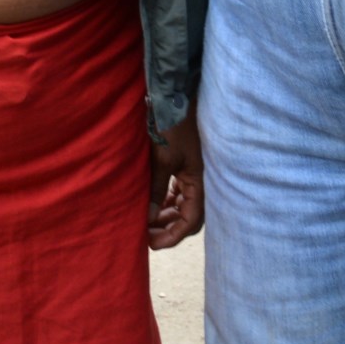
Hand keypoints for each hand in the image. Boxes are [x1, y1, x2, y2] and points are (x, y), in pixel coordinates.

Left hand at [148, 112, 203, 249]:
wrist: (174, 99)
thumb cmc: (172, 127)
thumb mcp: (162, 160)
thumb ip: (156, 190)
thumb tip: (149, 218)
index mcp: (199, 183)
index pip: (190, 222)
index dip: (172, 237)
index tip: (151, 244)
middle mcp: (200, 182)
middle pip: (188, 217)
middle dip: (168, 230)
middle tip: (145, 236)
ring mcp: (193, 174)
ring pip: (182, 206)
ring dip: (166, 217)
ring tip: (146, 222)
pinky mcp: (185, 167)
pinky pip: (178, 193)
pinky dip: (166, 202)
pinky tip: (153, 204)